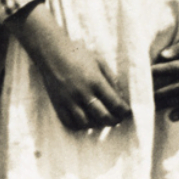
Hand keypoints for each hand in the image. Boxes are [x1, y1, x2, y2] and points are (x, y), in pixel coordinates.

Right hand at [8, 4, 131, 130]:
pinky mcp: (57, 104)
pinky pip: (69, 122)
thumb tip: (120, 97)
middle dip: (114, 120)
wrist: (52, 53)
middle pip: (102, 116)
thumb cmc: (79, 55)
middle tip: (117, 119)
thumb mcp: (100, 62)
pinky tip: (86, 120)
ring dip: (97, 124)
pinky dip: (80, 125)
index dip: (123, 111)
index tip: (126, 112)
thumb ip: (111, 79)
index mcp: (95, 81)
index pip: (114, 103)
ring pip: (86, 122)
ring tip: (101, 120)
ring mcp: (69, 100)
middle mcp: (82, 93)